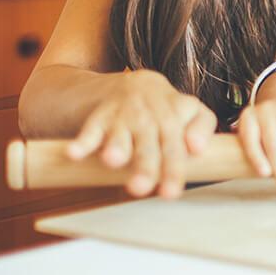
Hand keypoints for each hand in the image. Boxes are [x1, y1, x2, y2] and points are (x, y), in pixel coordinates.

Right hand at [66, 69, 216, 198]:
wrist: (131, 86)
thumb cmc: (167, 110)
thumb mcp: (190, 112)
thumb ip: (201, 128)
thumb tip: (198, 149)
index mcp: (177, 112)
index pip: (181, 136)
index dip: (182, 157)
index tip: (179, 178)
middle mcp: (152, 114)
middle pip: (151, 141)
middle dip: (146, 165)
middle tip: (141, 189)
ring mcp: (124, 116)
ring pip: (121, 134)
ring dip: (116, 147)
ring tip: (113, 161)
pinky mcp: (99, 119)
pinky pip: (90, 130)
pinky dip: (81, 143)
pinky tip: (74, 153)